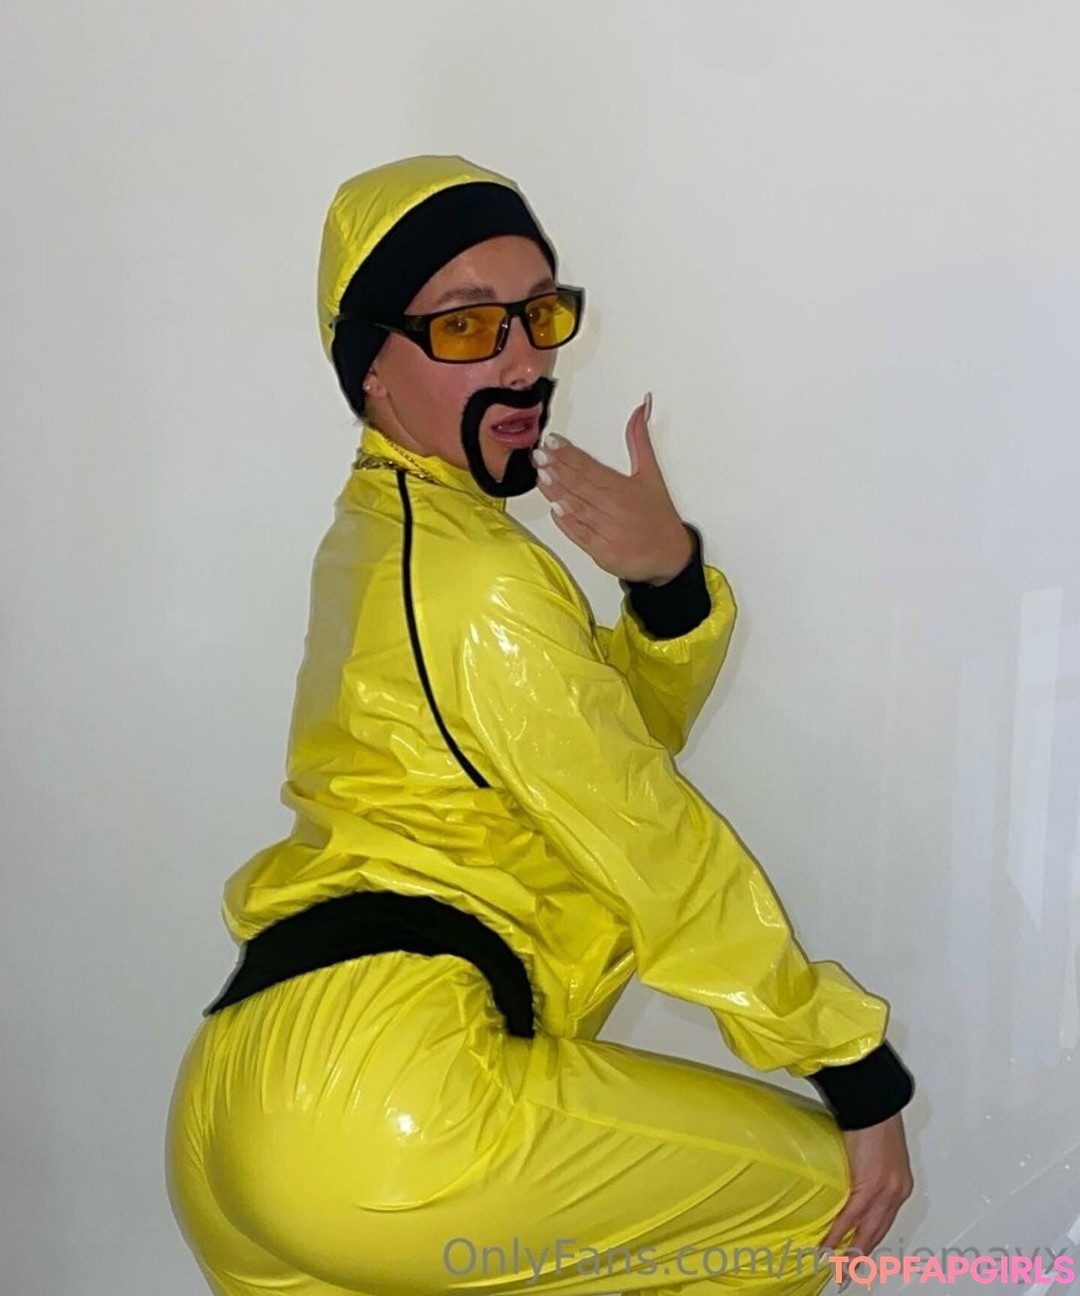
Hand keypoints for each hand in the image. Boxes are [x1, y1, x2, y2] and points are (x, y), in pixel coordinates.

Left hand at [531, 394, 693, 583]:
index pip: (592, 466)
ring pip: (578, 508)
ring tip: (540, 475)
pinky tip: (554, 508)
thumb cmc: (658, 516)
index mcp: (624, 487)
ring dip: (558, 491)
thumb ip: (639, 440)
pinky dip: (567, 523)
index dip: (570, 453)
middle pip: (581, 484)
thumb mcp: (652, 473)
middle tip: (539, 454)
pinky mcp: (602, 551)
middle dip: (558, 468)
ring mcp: (607, 530)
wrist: (670, 556)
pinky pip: (580, 535)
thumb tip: (641, 408)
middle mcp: (614, 508)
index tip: (553, 441)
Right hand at [820, 1113, 913, 1261]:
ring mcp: (884, 1192)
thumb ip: (870, 1174)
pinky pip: (851, 1217)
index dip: (871, 1240)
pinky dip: (838, 1234)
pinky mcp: (869, 1185)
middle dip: (863, 1257)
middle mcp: (896, 1193)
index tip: (860, 1254)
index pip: (885, 1222)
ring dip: (851, 1254)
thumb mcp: (878, 1153)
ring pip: (867, 1232)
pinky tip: (829, 1247)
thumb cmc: (874, 1121)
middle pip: (878, 1233)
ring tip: (840, 1270)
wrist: (875, 1104)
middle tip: (850, 1274)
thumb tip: (853, 1183)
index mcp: (900, 1186)